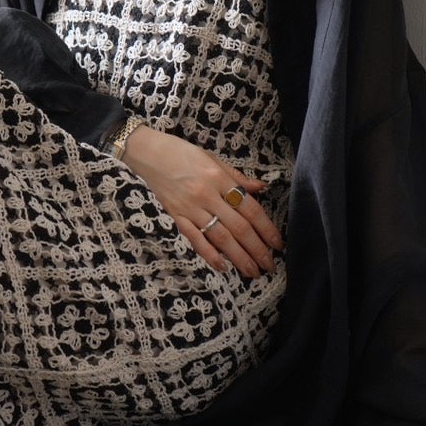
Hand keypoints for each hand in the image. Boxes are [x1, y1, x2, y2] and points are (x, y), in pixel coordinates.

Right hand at [121, 125, 283, 278]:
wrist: (148, 153)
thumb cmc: (182, 153)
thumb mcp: (213, 158)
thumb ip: (237, 177)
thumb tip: (261, 188)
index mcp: (220, 178)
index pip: (250, 209)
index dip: (266, 229)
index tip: (277, 244)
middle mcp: (207, 195)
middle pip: (238, 228)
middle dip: (257, 249)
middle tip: (269, 266)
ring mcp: (191, 208)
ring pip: (220, 238)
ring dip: (239, 257)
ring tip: (252, 272)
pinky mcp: (176, 217)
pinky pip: (195, 239)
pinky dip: (209, 255)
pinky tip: (222, 267)